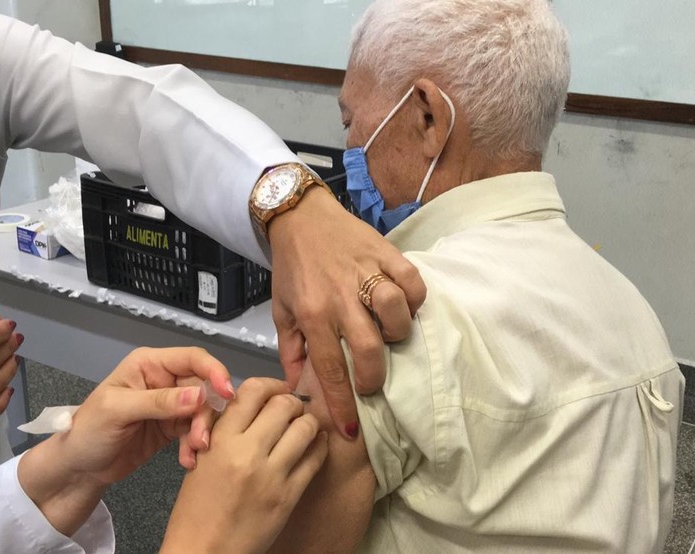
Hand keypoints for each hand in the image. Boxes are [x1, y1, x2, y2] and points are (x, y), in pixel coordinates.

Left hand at [18, 347, 233, 536]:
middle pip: (203, 388)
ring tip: (194, 453)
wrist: (79, 469)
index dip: (214, 372)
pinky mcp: (172, 427)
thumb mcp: (119, 411)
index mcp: (149, 364)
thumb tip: (200, 396)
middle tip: (202, 440)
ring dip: (203, 432)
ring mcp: (170, 405)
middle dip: (206, 414)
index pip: (192, 359)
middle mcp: (164, 379)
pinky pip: (195, 431)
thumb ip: (159, 402)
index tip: (227, 395)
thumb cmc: (89, 431)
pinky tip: (187, 460)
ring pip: (203, 411)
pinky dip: (195, 445)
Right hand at [162, 378, 327, 553]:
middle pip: (284, 404)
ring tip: (304, 428)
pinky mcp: (288, 496)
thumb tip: (256, 404)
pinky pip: (315, 459)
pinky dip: (319, 447)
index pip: (253, 391)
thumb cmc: (197, 511)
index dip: (272, 385)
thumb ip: (226, 429)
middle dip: (292, 403)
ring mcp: (270, 474)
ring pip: (305, 428)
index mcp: (220, 440)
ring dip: (308, 423)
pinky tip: (315, 446)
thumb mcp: (201, 460)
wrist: (204, 553)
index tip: (278, 390)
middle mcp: (246, 452)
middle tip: (293, 409)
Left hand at [268, 187, 425, 437]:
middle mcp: (340, 297)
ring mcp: (366, 273)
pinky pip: (412, 281)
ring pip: (395, 311)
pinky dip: (414, 298)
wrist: (300, 217)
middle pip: (369, 348)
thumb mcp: (281, 311)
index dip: (342, 405)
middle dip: (374, 377)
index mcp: (312, 314)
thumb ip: (290, 350)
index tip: (351, 430)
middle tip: (371, 381)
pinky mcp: (386, 253)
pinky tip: (404, 306)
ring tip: (389, 336)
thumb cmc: (292, 267)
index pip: (330, 369)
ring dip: (397, 332)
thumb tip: (295, 389)